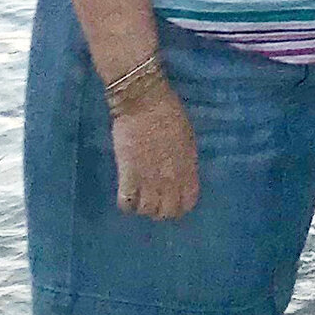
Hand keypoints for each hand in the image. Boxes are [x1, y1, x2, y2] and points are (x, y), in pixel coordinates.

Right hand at [112, 87, 199, 217]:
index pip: (188, 202)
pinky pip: (126, 203)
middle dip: (161, 211)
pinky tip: (126, 195)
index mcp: (187, 169)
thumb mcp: (188, 138)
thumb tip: (181, 174)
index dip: (180, 205)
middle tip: (154, 201)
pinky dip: (126, 204)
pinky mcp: (128, 175)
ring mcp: (149, 179)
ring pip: (147, 211)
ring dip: (143, 208)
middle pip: (167, 212)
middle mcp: (170, 180)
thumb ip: (186, 161)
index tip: (173, 201)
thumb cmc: (169, 113)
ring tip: (139, 198)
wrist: (143, 102)